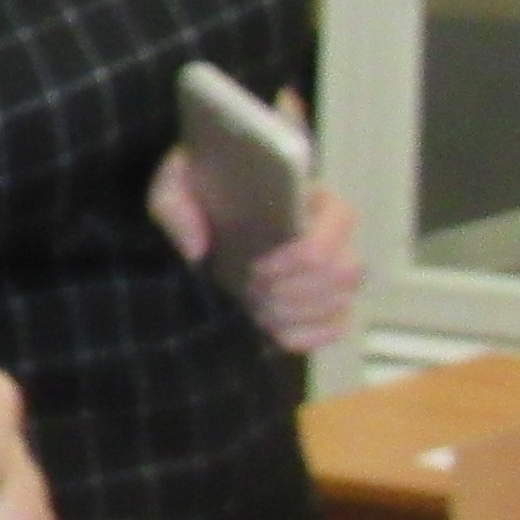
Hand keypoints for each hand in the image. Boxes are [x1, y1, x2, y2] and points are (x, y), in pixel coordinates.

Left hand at [149, 117, 365, 354]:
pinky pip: (337, 326)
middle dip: (293, 291)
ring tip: (254, 307)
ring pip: (341, 301)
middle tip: (250, 290)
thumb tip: (196, 249)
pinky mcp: (326, 303)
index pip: (340, 220)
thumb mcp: (176, 183)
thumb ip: (175, 203)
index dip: (301, 253)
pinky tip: (269, 329)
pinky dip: (304, 335)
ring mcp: (333, 270)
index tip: (256, 266)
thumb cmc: (201, 192)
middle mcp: (333, 231)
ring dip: (293, 314)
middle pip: (344, 271)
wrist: (203, 218)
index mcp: (311, 193)